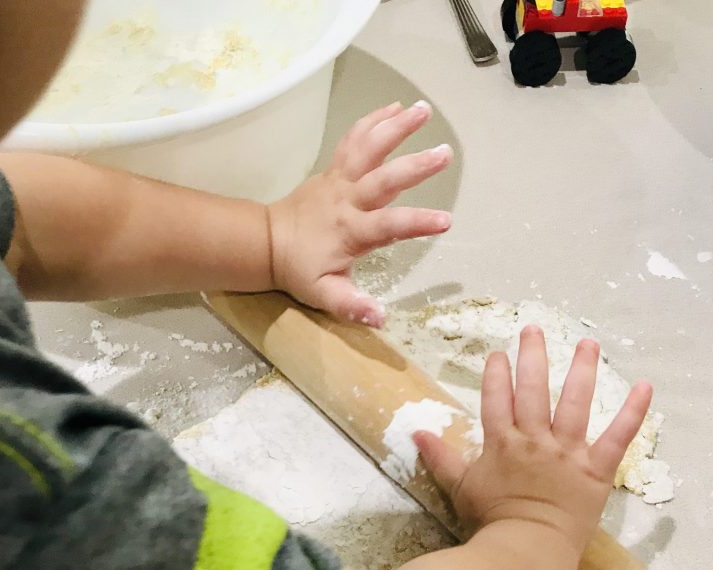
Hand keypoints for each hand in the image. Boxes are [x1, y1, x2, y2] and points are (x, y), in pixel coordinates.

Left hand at [266, 102, 452, 326]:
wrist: (266, 243)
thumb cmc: (300, 271)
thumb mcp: (325, 296)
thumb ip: (352, 306)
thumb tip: (380, 318)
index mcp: (351, 232)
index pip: (389, 226)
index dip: (417, 223)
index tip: (445, 221)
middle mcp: (348, 200)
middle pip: (384, 179)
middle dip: (415, 166)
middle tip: (445, 152)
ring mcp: (340, 181)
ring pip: (369, 148)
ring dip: (395, 127)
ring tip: (423, 109)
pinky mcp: (334, 170)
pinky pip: (355, 140)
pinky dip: (374, 121)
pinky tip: (395, 108)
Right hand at [415, 327, 652, 555]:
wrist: (526, 549)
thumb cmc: (492, 520)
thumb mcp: (459, 487)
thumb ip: (441, 457)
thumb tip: (416, 432)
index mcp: (503, 442)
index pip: (497, 398)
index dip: (497, 373)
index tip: (498, 354)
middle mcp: (536, 438)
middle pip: (534, 389)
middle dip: (533, 356)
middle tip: (534, 329)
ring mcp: (568, 451)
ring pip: (576, 402)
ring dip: (582, 370)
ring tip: (587, 343)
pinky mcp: (596, 469)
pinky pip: (618, 437)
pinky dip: (634, 412)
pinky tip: (645, 386)